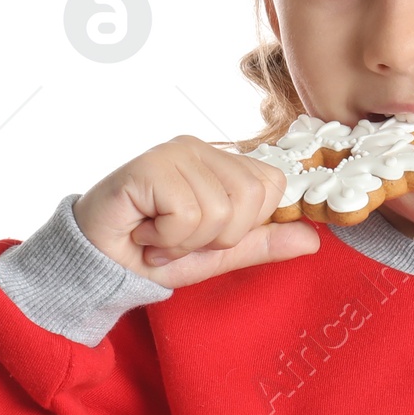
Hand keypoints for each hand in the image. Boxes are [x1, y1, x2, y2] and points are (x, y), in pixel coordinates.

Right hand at [72, 135, 318, 288]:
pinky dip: (167, 239)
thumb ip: (261, 243)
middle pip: (254, 197)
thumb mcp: (218, 255)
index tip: (207, 233)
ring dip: (187, 241)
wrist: (99, 266)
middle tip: (181, 237)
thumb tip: (314, 239)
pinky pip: (188, 213)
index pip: (273, 185)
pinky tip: (144, 232)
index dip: (246, 224)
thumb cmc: (153, 254)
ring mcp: (176, 152)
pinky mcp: (151, 165)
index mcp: (223, 162)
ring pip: (221, 210)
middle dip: (218, 236)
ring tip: (159, 235)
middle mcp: (202, 148)